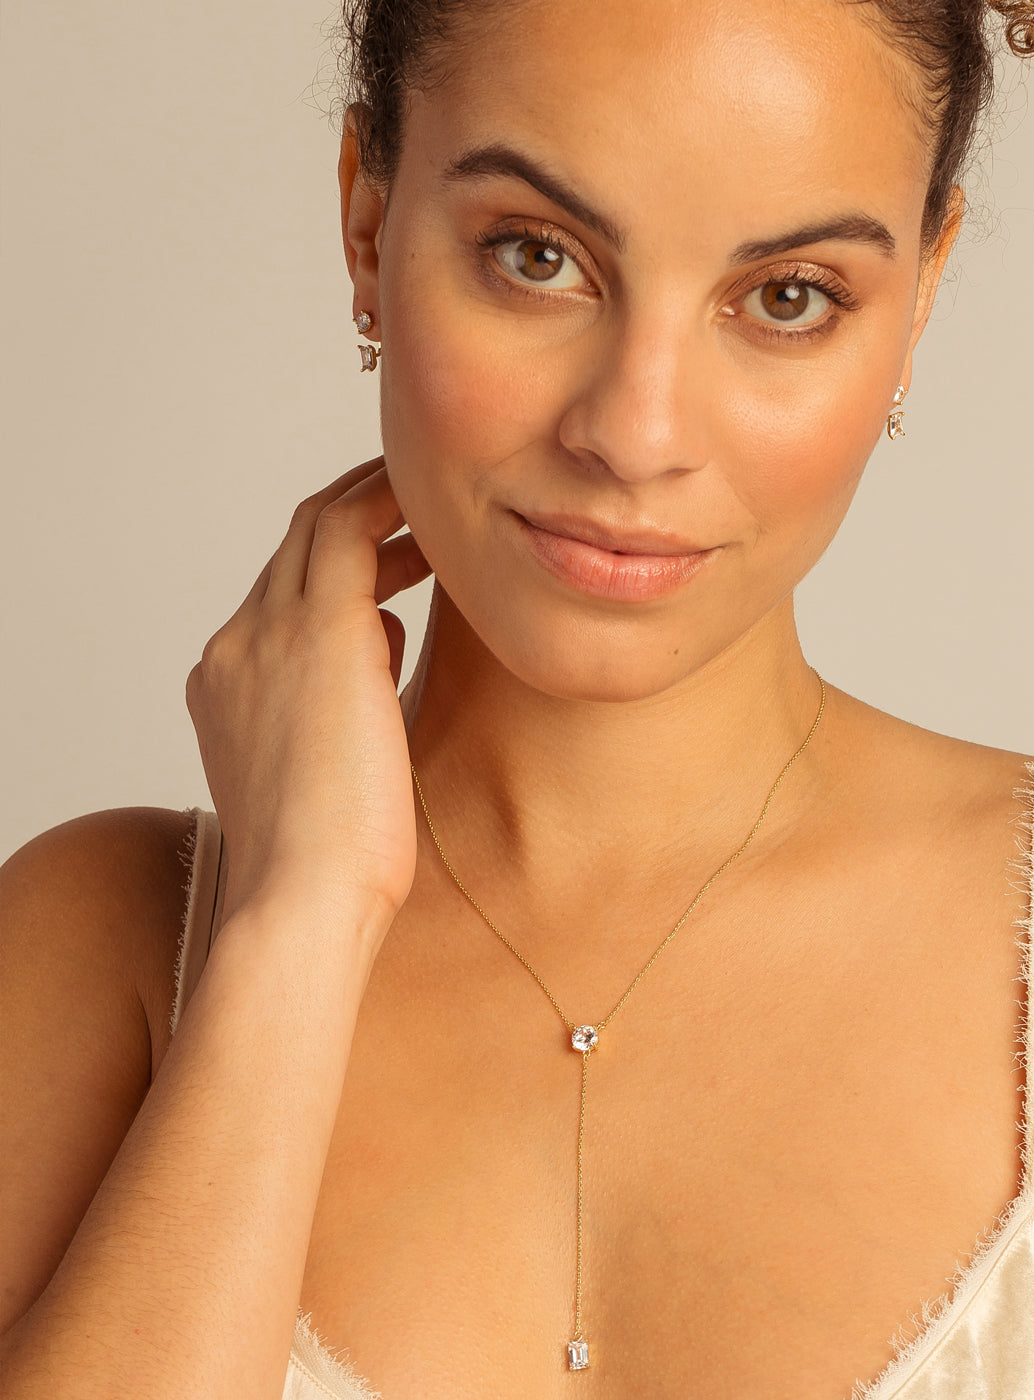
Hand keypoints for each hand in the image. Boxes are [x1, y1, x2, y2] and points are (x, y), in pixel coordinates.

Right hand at [185, 457, 431, 937]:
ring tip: (432, 500)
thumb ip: (341, 707)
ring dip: (374, 502)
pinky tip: (439, 512)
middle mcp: (234, 649)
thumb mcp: (326, 773)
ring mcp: (266, 634)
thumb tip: (383, 651)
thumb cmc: (328, 867)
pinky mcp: (319, 629)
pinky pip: (351, 529)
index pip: (277, 604)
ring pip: (317, 528)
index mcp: (226, 691)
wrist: (300, 899)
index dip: (333, 577)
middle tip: (412, 509)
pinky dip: (390, 505)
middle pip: (292, 553)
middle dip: (353, 521)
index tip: (387, 567)